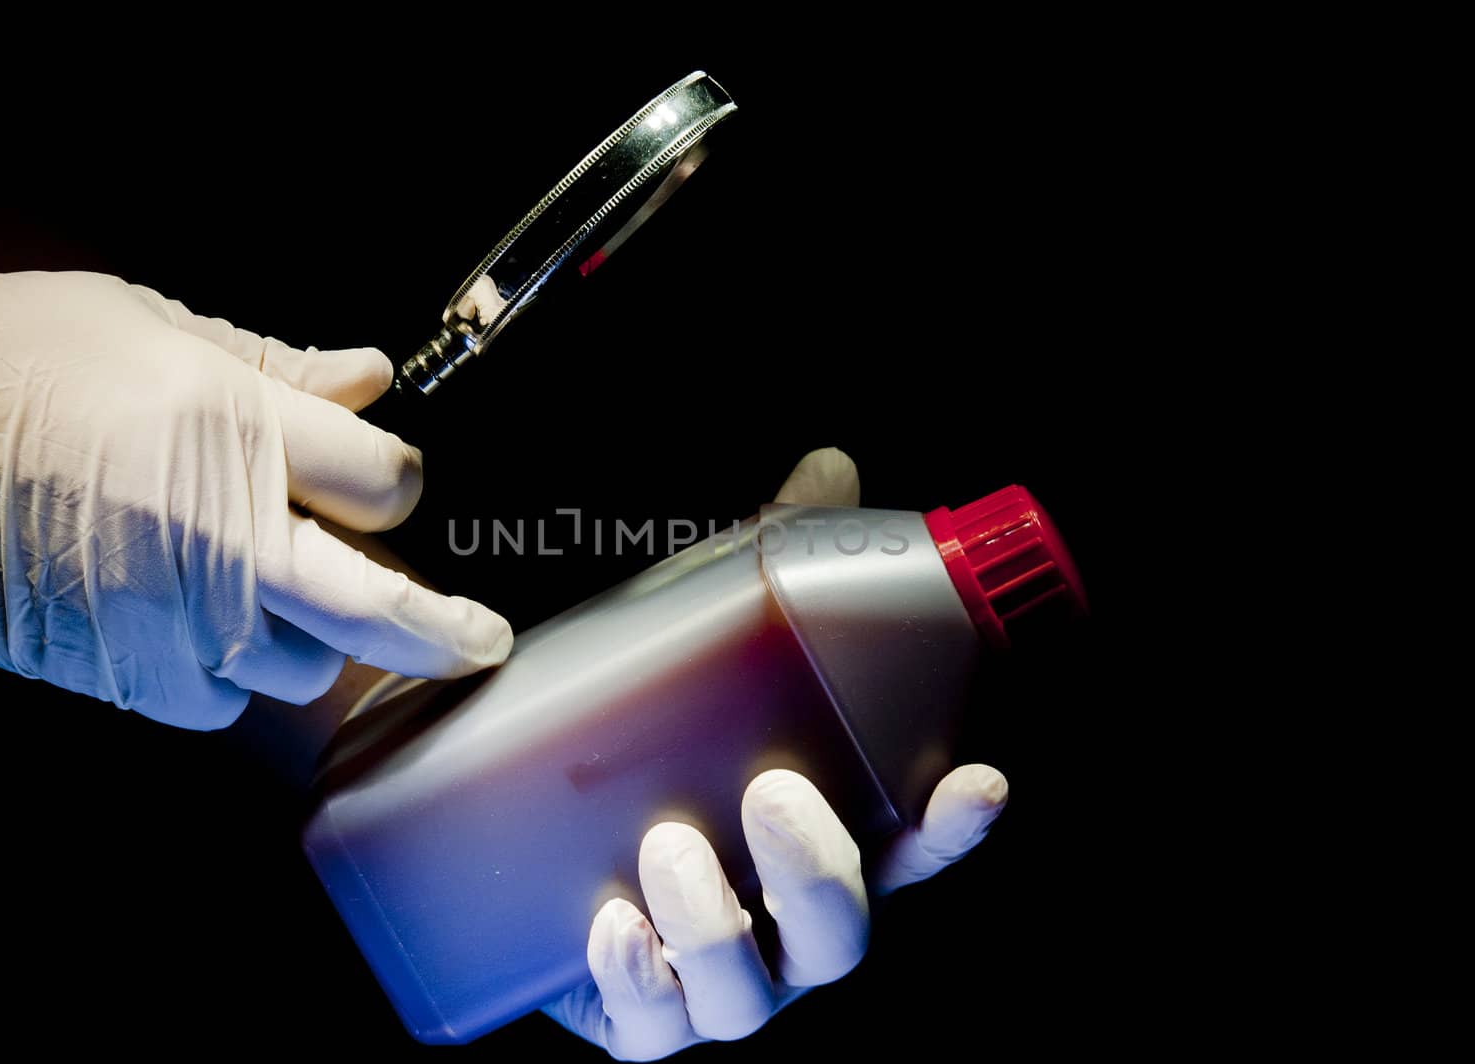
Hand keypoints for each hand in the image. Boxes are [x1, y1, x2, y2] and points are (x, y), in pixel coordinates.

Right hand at [0, 272, 512, 729]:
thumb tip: (373, 377)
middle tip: (479, 642)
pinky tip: (201, 628)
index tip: (388, 482)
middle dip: (445, 630)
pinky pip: (220, 702)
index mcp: (235, 427)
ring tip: (266, 591)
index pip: (388, 480)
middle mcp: (219, 530)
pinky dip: (228, 676)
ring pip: (301, 663)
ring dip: (309, 636)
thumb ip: (277, 366)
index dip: (398, 481)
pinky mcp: (119, 668)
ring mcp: (170, 612)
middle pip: (379, 604)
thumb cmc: (0, 359)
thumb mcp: (149, 322)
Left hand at [543, 449, 1008, 1058]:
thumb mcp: (704, 646)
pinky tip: (612, 926)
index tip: (975, 780)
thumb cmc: (640, 733)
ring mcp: (710, 973)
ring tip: (668, 846)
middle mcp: (778, 920)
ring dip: (721, 924)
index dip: (952, 829)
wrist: (507, 809)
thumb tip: (829, 467)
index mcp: (818, 842)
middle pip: (842, 934)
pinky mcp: (631, 1007)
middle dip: (820, 870)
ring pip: (749, 991)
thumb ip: (769, 565)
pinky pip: (652, 1026)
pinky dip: (640, 983)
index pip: (913, 851)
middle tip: (773, 790)